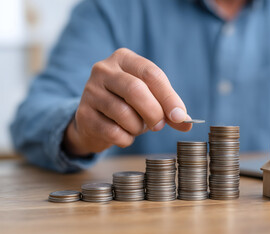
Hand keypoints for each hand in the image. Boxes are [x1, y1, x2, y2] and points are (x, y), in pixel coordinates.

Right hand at [63, 48, 190, 155]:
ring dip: (137, 127)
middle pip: (135, 90)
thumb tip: (186, 123)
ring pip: (123, 112)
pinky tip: (124, 135)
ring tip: (137, 127)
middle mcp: (103, 70)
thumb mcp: (150, 99)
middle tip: (159, 126)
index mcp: (124, 59)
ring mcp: (90, 91)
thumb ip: (168, 108)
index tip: (180, 116)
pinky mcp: (83, 114)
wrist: (95, 120)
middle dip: (153, 112)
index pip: (151, 74)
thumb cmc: (127, 104)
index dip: (169, 97)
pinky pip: (112, 131)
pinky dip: (125, 138)